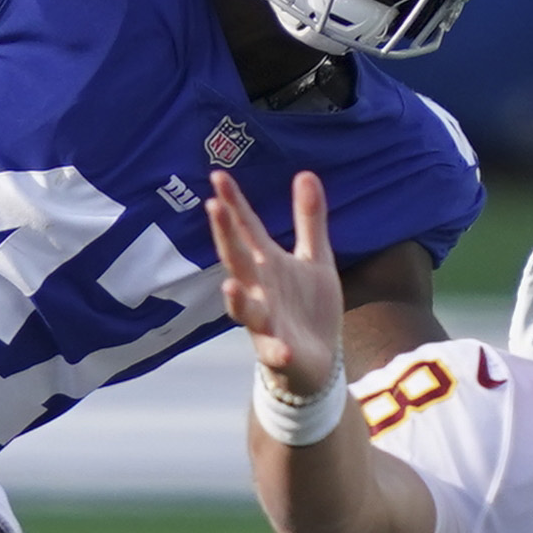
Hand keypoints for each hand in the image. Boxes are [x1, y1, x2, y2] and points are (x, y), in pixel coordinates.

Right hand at [209, 170, 343, 402]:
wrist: (318, 360)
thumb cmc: (309, 307)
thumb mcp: (315, 257)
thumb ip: (309, 218)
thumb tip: (306, 172)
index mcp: (267, 265)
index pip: (246, 229)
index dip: (234, 203)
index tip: (218, 175)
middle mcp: (259, 290)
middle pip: (237, 260)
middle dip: (225, 236)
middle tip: (213, 206)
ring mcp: (266, 322)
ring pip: (245, 309)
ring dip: (236, 299)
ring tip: (229, 284)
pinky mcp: (280, 353)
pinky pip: (274, 352)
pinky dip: (277, 351)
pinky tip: (283, 349)